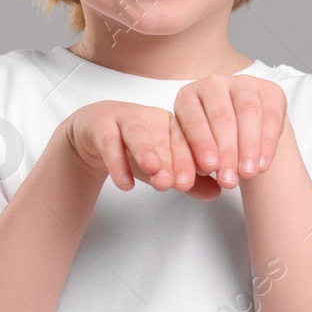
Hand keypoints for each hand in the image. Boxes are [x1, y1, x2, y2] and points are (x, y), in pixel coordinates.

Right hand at [62, 100, 204, 195]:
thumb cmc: (135, 150)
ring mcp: (124, 119)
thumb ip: (188, 181)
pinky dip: (116, 163)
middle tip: (183, 183)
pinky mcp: (100, 125)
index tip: (211, 173)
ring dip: (147, 152)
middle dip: (176, 161)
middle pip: (166, 138)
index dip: (199, 157)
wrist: (95, 136)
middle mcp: (151, 118)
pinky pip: (109, 143)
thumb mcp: (162, 167)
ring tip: (155, 172)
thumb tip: (217, 193)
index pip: (188, 141)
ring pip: (137, 134)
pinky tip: (125, 183)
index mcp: (172, 125)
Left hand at [172, 76, 288, 191]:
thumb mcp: (198, 154)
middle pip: (221, 116)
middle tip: (229, 179)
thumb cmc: (214, 147)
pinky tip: (263, 163)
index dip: (202, 144)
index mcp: (188, 98)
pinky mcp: (269, 90)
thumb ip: (195, 164)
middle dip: (226, 150)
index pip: (193, 120)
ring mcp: (242, 83)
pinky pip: (270, 114)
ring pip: (247, 111)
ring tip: (248, 172)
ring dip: (248, 145)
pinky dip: (268, 142)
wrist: (246, 137)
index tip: (209, 168)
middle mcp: (212, 84)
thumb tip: (199, 175)